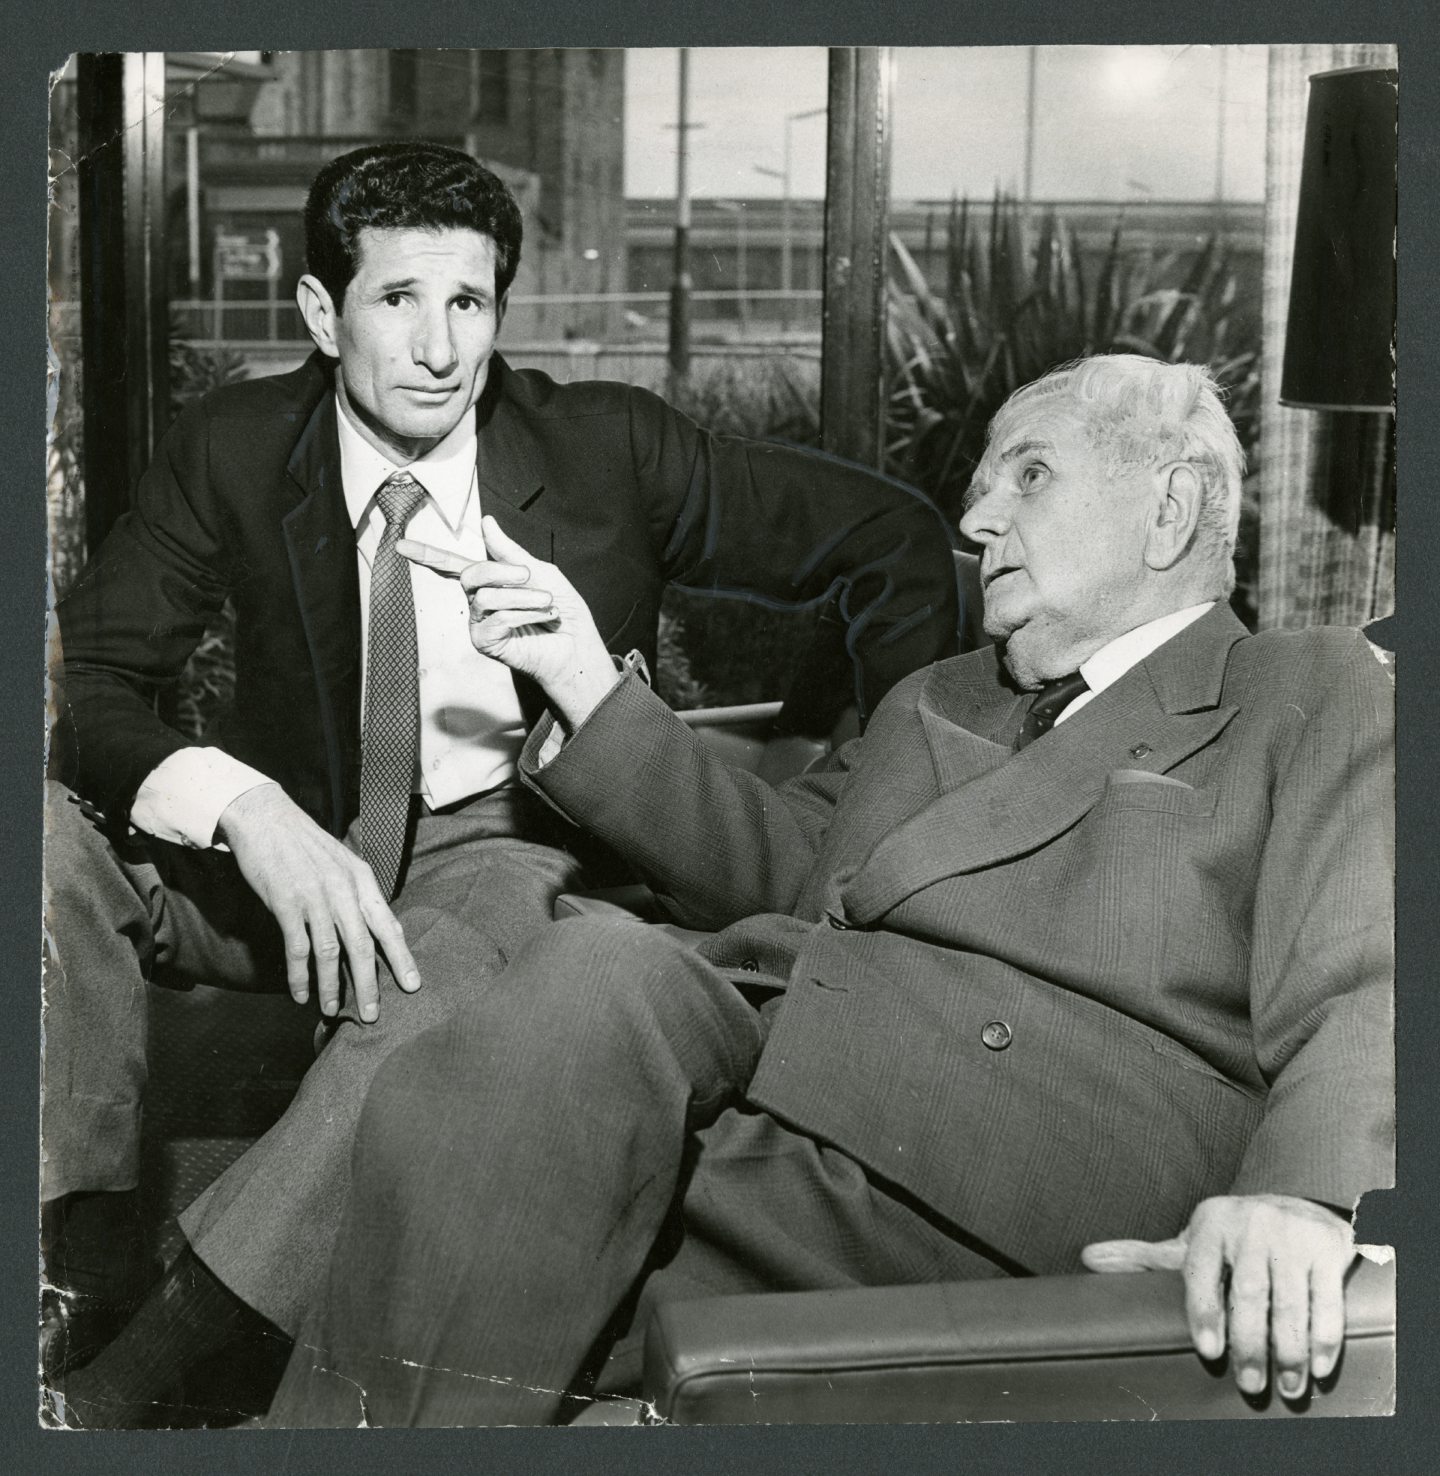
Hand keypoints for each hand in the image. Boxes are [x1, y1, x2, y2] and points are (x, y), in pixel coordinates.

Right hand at [217, 783, 420, 1021]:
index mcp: (361, 879)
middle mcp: (343, 889)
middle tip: (372, 1015)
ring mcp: (315, 896)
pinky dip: (300, 975)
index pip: (387, 924)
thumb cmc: (304, 845)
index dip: (401, 957)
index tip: (413, 985)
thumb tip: (375, 928)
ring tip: (331, 1011)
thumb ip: (357, 894)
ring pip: (331, 952)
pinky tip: (301, 993)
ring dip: (332, 986)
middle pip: (363, 945)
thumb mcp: (341, 864)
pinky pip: (297, 947)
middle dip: (369, 983)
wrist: (265, 818)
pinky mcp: (286, 902)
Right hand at [399, 515, 620, 731]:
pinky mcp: (485, 643)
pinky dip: (526, 614)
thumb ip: (509, 551)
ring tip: (548, 604)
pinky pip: (498, 618)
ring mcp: (479, 623)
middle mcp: (478, 601)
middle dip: (502, 571)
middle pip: (469, 573)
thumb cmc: (561, 610)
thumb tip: (486, 522)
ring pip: (488, 596)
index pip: (452, 564)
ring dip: (526, 596)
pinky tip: (543, 619)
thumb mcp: (540, 571)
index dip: (426, 553)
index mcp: (488, 580)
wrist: (576, 644)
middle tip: (530, 576)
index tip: (400, 545)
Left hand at [1082, 1194, 1354, 1400]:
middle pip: (1249, 1294)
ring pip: (1290, 1302)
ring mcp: (1293, 1236)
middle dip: (1250, 1344)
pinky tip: (1319, 1368)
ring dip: (1289, 1351)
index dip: (1205, 1311)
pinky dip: (1325, 1337)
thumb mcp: (1192, 1241)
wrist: (1299, 1200)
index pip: (1201, 1271)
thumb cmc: (1235, 1235)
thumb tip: (1087, 1258)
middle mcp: (1251, 1225)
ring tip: (1286, 1387)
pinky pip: (1328, 1300)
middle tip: (1249, 1386)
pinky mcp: (1329, 1249)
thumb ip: (1145, 1256)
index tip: (1210, 1352)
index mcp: (1211, 1224)